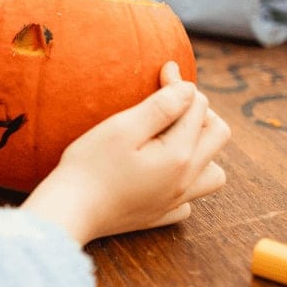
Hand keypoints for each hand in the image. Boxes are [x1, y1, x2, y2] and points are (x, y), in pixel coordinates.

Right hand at [22, 61, 230, 244]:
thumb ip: (160, 107)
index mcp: (179, 155)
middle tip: (170, 102)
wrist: (69, 211)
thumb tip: (189, 90)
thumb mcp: (122, 128)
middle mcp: (186, 180)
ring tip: (174, 139)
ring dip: (202, 150)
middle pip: (217, 135)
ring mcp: (174, 201)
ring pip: (213, 172)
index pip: (197, 107)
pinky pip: (188, 200)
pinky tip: (161, 175)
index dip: (180, 84)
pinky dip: (183, 183)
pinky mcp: (158, 216)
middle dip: (199, 111)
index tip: (162, 70)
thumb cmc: (89, 167)